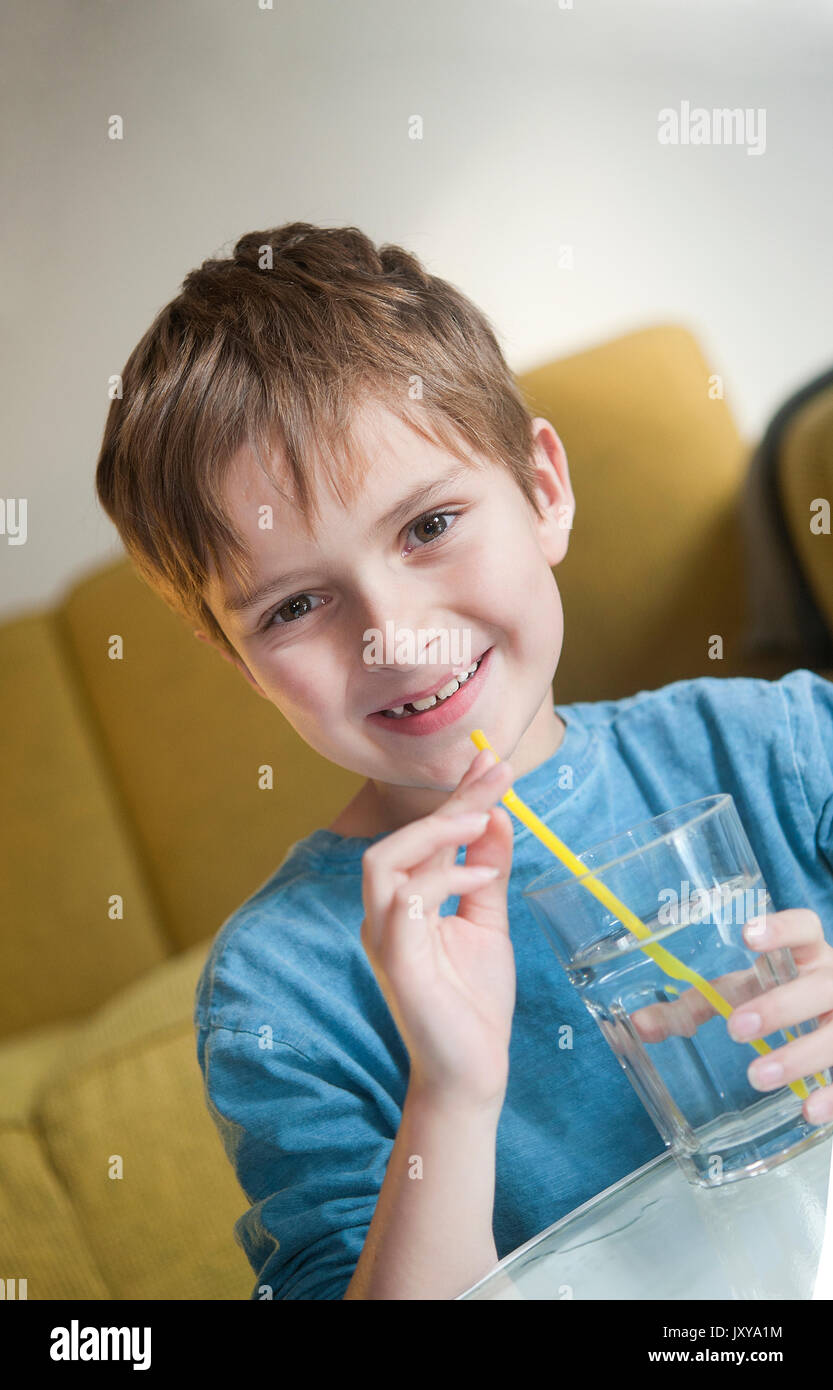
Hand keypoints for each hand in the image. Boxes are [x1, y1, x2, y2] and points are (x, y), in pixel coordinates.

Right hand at [360, 747, 515, 1109]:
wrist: (473, 1072)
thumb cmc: (474, 1002)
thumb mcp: (488, 921)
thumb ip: (488, 870)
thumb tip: (497, 814)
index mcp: (406, 901)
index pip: (427, 836)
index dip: (458, 795)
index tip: (493, 761)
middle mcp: (386, 914)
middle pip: (401, 839)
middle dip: (451, 801)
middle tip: (497, 772)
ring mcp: (386, 938)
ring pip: (383, 863)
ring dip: (432, 834)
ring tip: (481, 820)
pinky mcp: (396, 963)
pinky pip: (403, 907)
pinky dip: (440, 881)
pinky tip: (478, 878)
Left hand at [629, 909, 832, 1123]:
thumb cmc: (778, 994)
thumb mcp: (743, 991)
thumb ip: (695, 1004)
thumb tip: (639, 1024)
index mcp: (806, 954)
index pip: (805, 927)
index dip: (782, 929)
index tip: (748, 936)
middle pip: (818, 987)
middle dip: (779, 1006)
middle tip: (736, 1027)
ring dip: (799, 1055)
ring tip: (758, 1075)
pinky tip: (808, 1111)